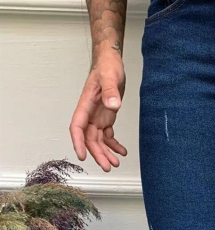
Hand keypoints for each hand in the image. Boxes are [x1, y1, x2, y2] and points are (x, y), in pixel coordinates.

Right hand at [69, 51, 126, 171]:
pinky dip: (113, 144)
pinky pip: (107, 135)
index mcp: (85, 105)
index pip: (77, 127)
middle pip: (89, 138)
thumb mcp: (110, 77)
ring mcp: (97, 117)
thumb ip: (110, 91)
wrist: (110, 62)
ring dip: (105, 152)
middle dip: (97, 154)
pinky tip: (122, 152)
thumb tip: (113, 106)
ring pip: (97, 140)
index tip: (83, 156)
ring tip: (115, 163)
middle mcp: (89, 114)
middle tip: (107, 167)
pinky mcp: (105, 117)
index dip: (78, 142)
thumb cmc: (107, 67)